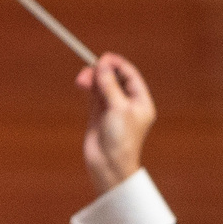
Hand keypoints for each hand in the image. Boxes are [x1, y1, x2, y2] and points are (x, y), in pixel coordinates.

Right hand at [75, 52, 155, 192]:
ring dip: (92, 80)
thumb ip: (110, 85)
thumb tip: (102, 64)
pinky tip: (82, 83)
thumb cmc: (121, 140)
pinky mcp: (97, 116)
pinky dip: (87, 88)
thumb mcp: (119, 108)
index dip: (117, 65)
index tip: (104, 58)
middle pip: (114, 79)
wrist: (108, 166)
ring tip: (82, 79)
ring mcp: (111, 110)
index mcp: (140, 102)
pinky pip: (93, 96)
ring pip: (101, 87)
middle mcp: (127, 104)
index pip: (130, 76)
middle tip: (90, 67)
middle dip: (102, 72)